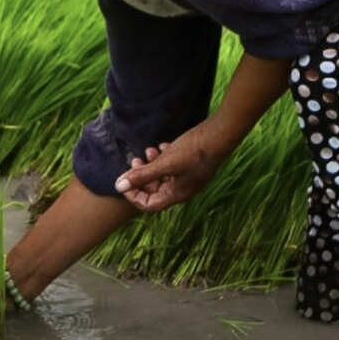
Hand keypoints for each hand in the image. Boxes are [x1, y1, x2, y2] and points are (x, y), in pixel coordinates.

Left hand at [113, 122, 229, 212]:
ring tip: (148, 150)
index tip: (124, 180)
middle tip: (135, 160)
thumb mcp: (165, 163)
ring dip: (153, 165)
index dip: (134, 195)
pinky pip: (173, 166)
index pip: (149, 204)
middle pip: (155, 190)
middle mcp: (183, 189)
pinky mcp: (192, 165)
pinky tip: (163, 146)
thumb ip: (142, 175)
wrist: (220, 135)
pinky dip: (164, 158)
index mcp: (177, 194)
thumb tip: (118, 186)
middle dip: (142, 176)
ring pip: (164, 176)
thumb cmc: (193, 151)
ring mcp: (189, 177)